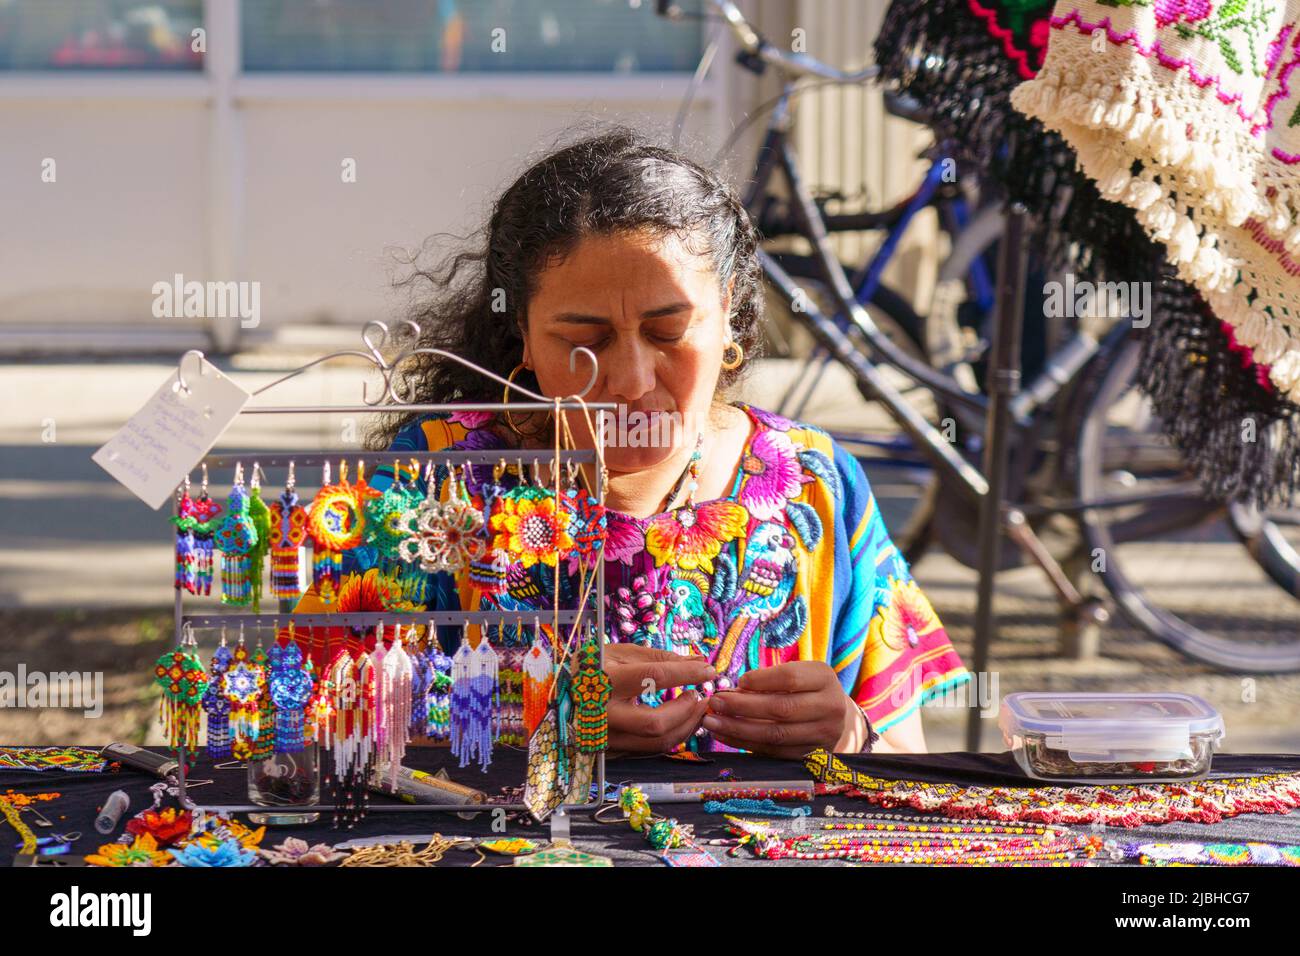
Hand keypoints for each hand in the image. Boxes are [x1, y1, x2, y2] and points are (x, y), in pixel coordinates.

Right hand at [604, 643, 714, 753]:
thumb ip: (660, 658)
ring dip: (686, 726)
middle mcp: (602, 713)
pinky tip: (683, 721)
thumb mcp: (621, 653)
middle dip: (688, 711)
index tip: (708, 669)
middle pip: (656, 723)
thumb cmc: (594, 667)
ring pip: (656, 742)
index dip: (687, 673)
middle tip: (701, 695)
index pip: (654, 677)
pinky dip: (673, 735)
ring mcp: (605, 736)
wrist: (560, 692)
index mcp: (603, 680)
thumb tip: (700, 659)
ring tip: (696, 707)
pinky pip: (650, 749)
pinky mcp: (611, 750)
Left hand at [700, 661, 860, 757]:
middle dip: (742, 706)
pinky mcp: (811, 756)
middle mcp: (830, 707)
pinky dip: (746, 744)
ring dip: (738, 729)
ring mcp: (824, 735)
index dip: (760, 680)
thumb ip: (768, 681)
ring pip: (775, 734)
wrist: (834, 718)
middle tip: (716, 702)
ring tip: (713, 722)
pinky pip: (774, 751)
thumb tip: (731, 692)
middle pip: (781, 708)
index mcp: (825, 678)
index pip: (790, 678)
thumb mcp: (796, 675)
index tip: (737, 681)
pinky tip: (725, 736)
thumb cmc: (805, 689)